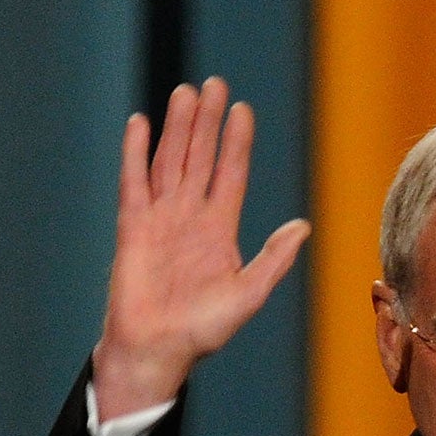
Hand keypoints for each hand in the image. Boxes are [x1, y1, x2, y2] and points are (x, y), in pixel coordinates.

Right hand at [92, 77, 311, 415]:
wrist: (158, 351)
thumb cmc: (203, 331)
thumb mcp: (248, 294)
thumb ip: (273, 258)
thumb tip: (302, 226)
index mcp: (219, 231)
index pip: (230, 175)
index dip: (236, 143)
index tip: (242, 111)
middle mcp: (190, 218)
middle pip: (199, 158)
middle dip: (207, 122)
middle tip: (215, 84)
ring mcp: (160, 220)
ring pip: (170, 162)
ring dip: (178, 128)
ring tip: (185, 92)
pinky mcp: (132, 228)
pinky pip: (134, 183)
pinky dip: (135, 153)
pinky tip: (140, 123)